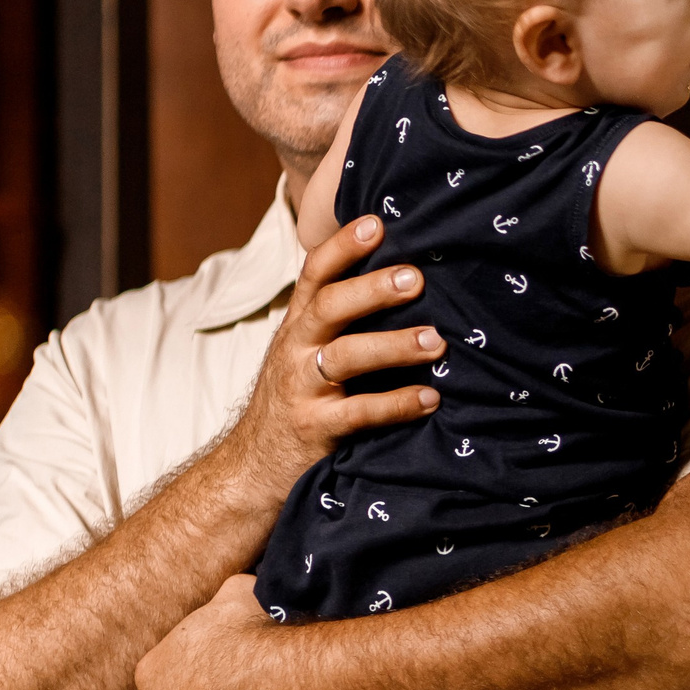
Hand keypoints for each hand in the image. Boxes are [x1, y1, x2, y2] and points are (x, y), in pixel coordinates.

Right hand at [224, 215, 445, 501]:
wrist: (252, 466)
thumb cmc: (298, 398)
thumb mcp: (308, 351)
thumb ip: (341, 318)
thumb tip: (406, 275)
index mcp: (299, 324)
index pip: (315, 274)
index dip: (343, 246)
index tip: (378, 223)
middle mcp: (296, 349)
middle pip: (330, 307)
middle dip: (372, 289)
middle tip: (416, 278)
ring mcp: (302, 389)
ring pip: (345, 358)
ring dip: (393, 346)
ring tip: (437, 341)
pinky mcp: (315, 429)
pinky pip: (359, 413)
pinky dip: (397, 404)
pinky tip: (430, 398)